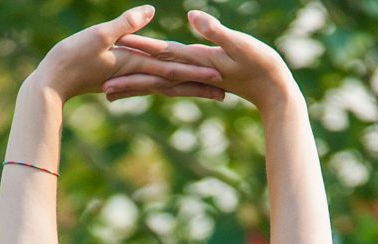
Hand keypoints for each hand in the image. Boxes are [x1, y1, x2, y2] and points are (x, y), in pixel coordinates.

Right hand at [31, 6, 223, 102]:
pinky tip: (172, 89)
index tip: (218, 76)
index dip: (195, 71)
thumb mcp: (98, 35)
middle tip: (225, 94)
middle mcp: (136, 75)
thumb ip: (125, 24)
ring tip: (207, 93)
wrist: (52, 83)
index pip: (171, 68)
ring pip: (164, 85)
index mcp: (135, 65)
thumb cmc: (72, 58)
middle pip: (174, 83)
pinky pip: (149, 84)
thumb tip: (150, 10)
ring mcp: (129, 79)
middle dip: (199, 88)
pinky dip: (165, 87)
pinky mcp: (122, 79)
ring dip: (186, 90)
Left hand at [108, 9, 297, 110]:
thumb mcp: (239, 43)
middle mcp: (191, 73)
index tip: (114, 49)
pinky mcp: (202, 81)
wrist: (276, 91)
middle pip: (154, 77)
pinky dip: (157, 86)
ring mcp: (196, 79)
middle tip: (101, 87)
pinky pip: (173, 85)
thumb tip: (190, 17)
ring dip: (138, 88)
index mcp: (195, 61)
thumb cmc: (262, 64)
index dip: (138, 49)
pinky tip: (147, 88)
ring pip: (160, 83)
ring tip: (114, 92)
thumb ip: (215, 30)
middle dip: (128, 81)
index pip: (161, 54)